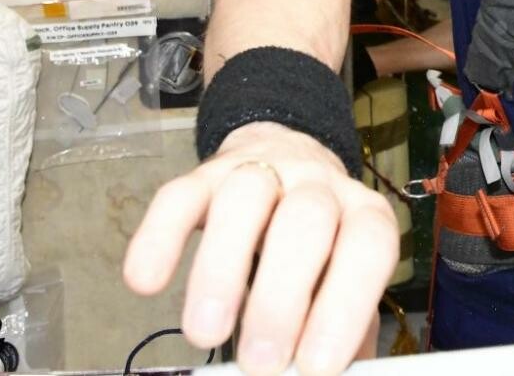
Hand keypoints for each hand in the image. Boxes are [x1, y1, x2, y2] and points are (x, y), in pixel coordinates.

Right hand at [123, 122, 398, 375]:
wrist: (285, 158)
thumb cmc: (320, 246)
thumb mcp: (341, 282)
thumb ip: (340, 331)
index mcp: (362, 212)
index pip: (367, 246)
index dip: (345, 305)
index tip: (315, 366)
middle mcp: (317, 184)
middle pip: (306, 221)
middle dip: (281, 299)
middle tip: (260, 363)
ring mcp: (261, 171)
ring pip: (243, 199)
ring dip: (221, 269)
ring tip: (205, 334)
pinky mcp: (204, 174)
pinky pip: (179, 195)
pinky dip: (159, 238)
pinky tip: (146, 283)